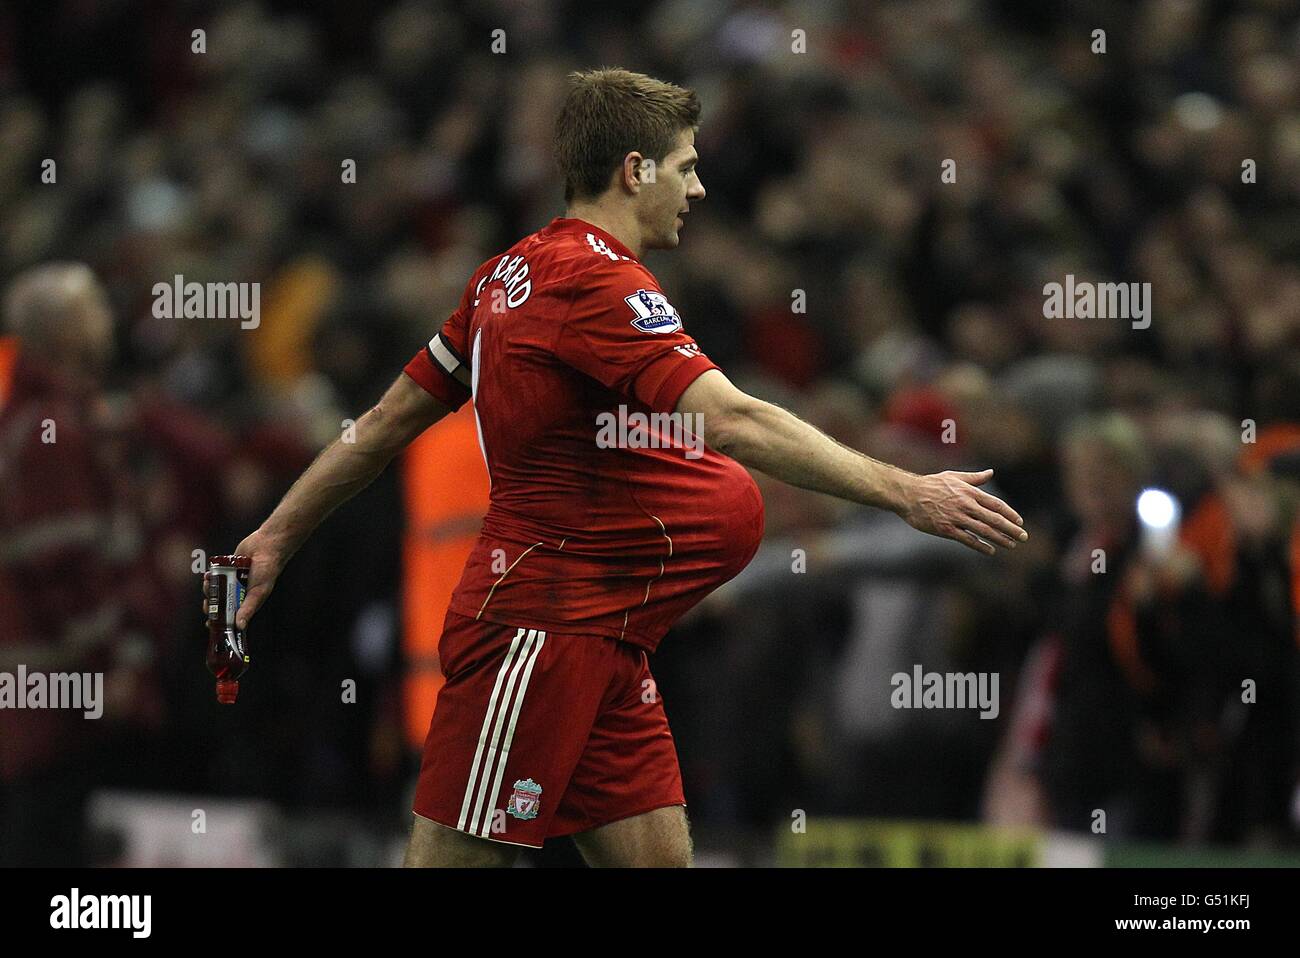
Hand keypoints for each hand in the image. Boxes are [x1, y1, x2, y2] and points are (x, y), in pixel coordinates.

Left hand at [200, 529, 286, 629]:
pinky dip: (210, 576)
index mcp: (246, 601)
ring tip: (209, 584)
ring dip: (209, 588)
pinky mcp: (228, 569)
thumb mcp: (258, 593)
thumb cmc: (268, 570)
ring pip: (215, 589)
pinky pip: (215, 575)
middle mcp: (238, 592)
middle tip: (208, 602)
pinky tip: (209, 575)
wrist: (266, 546)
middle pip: (220, 603)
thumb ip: (248, 609)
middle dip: (211, 604)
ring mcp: (232, 581)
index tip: (210, 623)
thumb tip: (240, 626)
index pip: (231, 616)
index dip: (220, 621)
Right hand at [898, 468, 1026, 554]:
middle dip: (1010, 529)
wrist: (908, 494)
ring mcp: (956, 517)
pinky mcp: (946, 529)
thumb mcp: (954, 477)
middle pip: (994, 518)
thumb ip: (974, 477)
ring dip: (1000, 538)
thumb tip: (990, 472)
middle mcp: (965, 504)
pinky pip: (967, 539)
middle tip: (1023, 537)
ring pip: (983, 530)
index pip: (995, 504)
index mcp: (969, 492)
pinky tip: (990, 550)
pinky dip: (980, 545)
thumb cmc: (930, 484)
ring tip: (1012, 545)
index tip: (1019, 522)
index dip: (1010, 514)